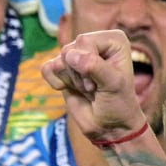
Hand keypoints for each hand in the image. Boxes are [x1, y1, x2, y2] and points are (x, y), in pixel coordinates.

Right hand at [42, 29, 150, 144]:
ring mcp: (77, 55)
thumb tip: (69, 55)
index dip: (87, 64)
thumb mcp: (112, 84)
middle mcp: (94, 43)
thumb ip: (94, 66)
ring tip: (86, 88)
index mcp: (113, 40)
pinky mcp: (63, 69)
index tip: (99, 82)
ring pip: (59, 61)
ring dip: (70, 80)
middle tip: (93, 87)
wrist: (109, 125)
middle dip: (78, 74)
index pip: (84, 41)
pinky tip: (68, 88)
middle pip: (69, 50)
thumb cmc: (118, 103)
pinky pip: (47, 68)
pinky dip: (55, 82)